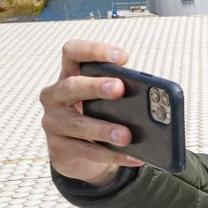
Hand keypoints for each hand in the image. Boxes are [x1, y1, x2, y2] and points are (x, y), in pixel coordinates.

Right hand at [40, 39, 141, 185]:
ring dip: (104, 129)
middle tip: (120, 89)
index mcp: (69, 75)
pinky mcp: (58, 148)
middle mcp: (55, 96)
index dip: (95, 50)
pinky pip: (87, 152)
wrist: (77, 153)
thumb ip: (123, 94)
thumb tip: (155, 102)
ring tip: (127, 135)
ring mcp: (53, 123)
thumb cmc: (97, 115)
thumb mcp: (106, 100)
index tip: (123, 57)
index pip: (72, 52)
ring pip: (78, 124)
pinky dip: (113, 156)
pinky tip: (134, 157)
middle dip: (96, 86)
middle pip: (71, 86)